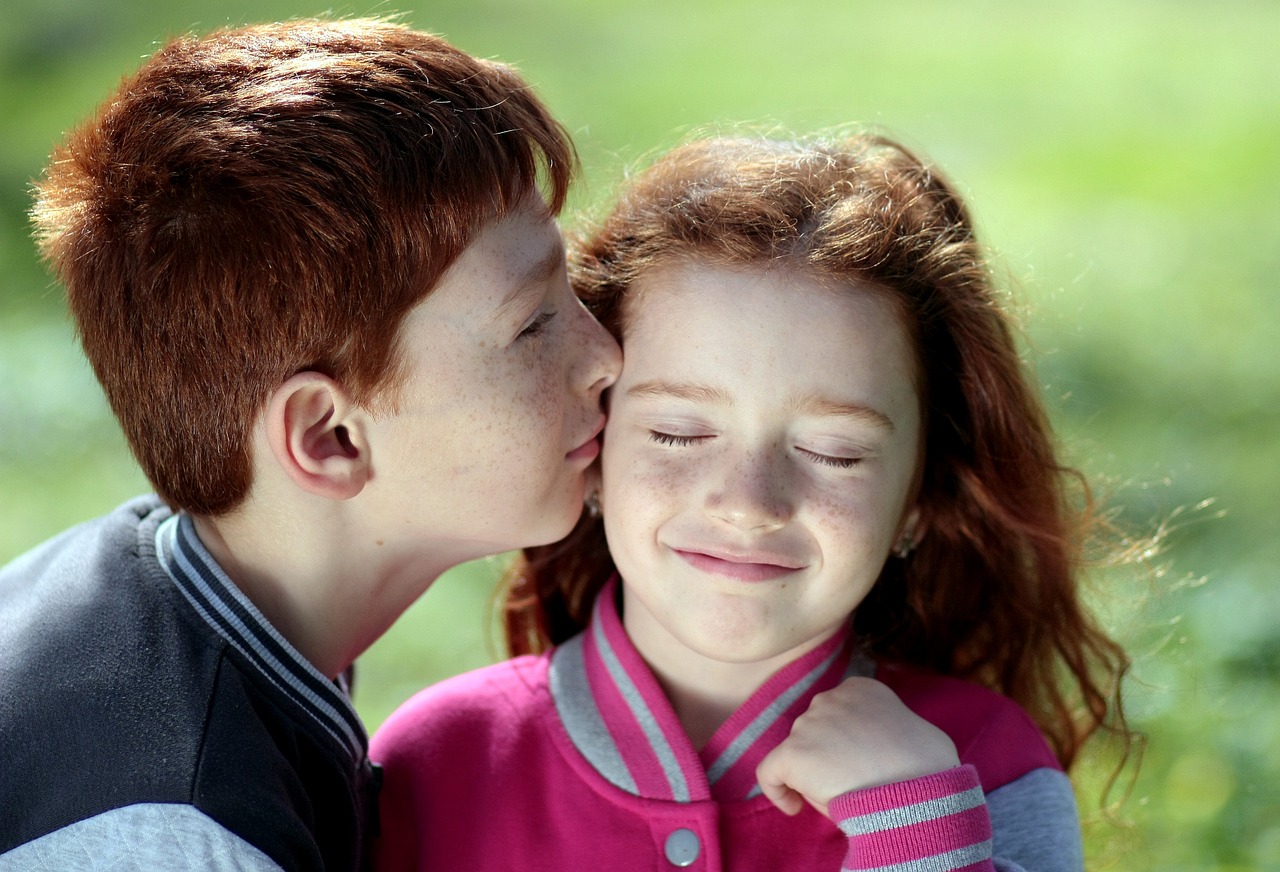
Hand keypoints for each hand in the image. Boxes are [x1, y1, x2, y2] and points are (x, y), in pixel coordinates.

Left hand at [756, 676, 959, 817]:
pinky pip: (770, 773)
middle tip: (853, 786)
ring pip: (799, 754)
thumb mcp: (915, 732)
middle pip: (815, 732)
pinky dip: (778, 791)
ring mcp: (809, 723)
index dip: (843, 742)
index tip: (858, 765)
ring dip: (812, 775)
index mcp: (861, 689)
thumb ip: (889, 729)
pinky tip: (794, 808)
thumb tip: (882, 748)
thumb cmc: (929, 767)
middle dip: (828, 757)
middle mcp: (830, 697)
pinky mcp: (793, 753)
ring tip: (843, 797)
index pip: (837, 714)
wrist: (919, 789)